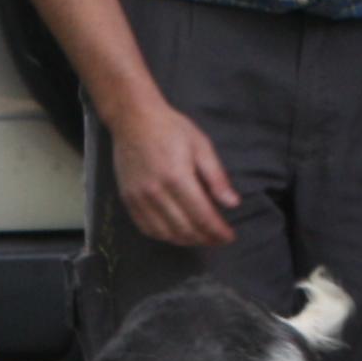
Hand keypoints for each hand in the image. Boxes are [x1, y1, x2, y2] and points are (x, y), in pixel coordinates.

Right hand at [110, 98, 238, 247]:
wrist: (133, 119)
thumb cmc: (170, 129)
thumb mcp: (201, 146)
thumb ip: (217, 177)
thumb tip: (232, 204)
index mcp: (177, 178)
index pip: (202, 216)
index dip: (218, 231)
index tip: (229, 236)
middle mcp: (156, 192)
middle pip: (185, 229)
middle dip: (205, 239)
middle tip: (218, 239)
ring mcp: (139, 198)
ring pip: (166, 234)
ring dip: (186, 241)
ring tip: (201, 238)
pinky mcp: (128, 200)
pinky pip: (147, 229)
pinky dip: (165, 236)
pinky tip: (177, 234)